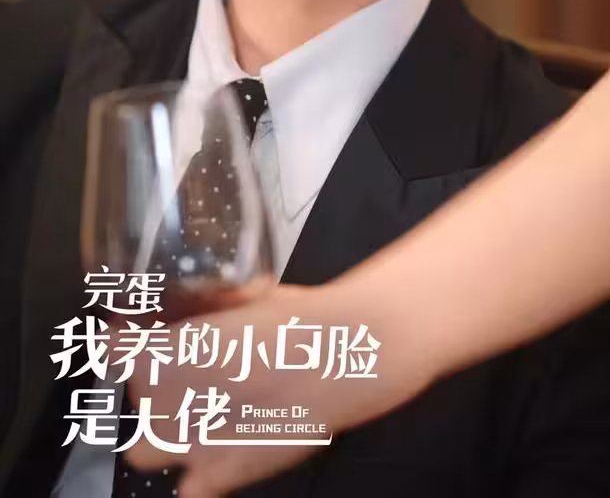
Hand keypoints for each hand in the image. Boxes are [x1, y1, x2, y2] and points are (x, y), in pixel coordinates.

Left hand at [122, 278, 395, 494]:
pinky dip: (196, 476)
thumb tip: (187, 304)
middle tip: (190, 362)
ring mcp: (187, 444)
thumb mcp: (238, 293)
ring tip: (195, 410)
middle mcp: (161, 401)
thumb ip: (200, 306)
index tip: (135, 325)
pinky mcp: (219, 475)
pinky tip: (214, 453)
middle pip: (135, 390)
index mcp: (158, 350)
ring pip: (143, 449)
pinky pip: (189, 491)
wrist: (338, 356)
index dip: (122, 333)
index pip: (109, 347)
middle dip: (154, 375)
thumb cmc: (293, 315)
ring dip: (161, 429)